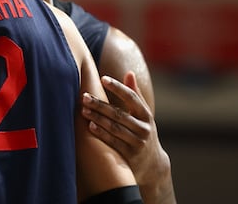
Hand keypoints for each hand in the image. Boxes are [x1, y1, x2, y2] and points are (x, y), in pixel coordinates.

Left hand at [81, 72, 171, 190]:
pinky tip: (90, 126)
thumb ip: (135, 95)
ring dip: (98, 118)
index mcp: (146, 115)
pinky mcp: (130, 155)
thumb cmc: (142, 132)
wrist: (153, 165)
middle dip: (100, 104)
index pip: (132, 97)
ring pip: (115, 128)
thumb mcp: (143, 115)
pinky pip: (114, 142)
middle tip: (84, 96)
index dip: (117, 87)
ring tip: (84, 110)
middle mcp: (144, 128)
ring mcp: (138, 142)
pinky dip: (102, 134)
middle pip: (119, 113)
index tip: (103, 78)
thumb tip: (129, 73)